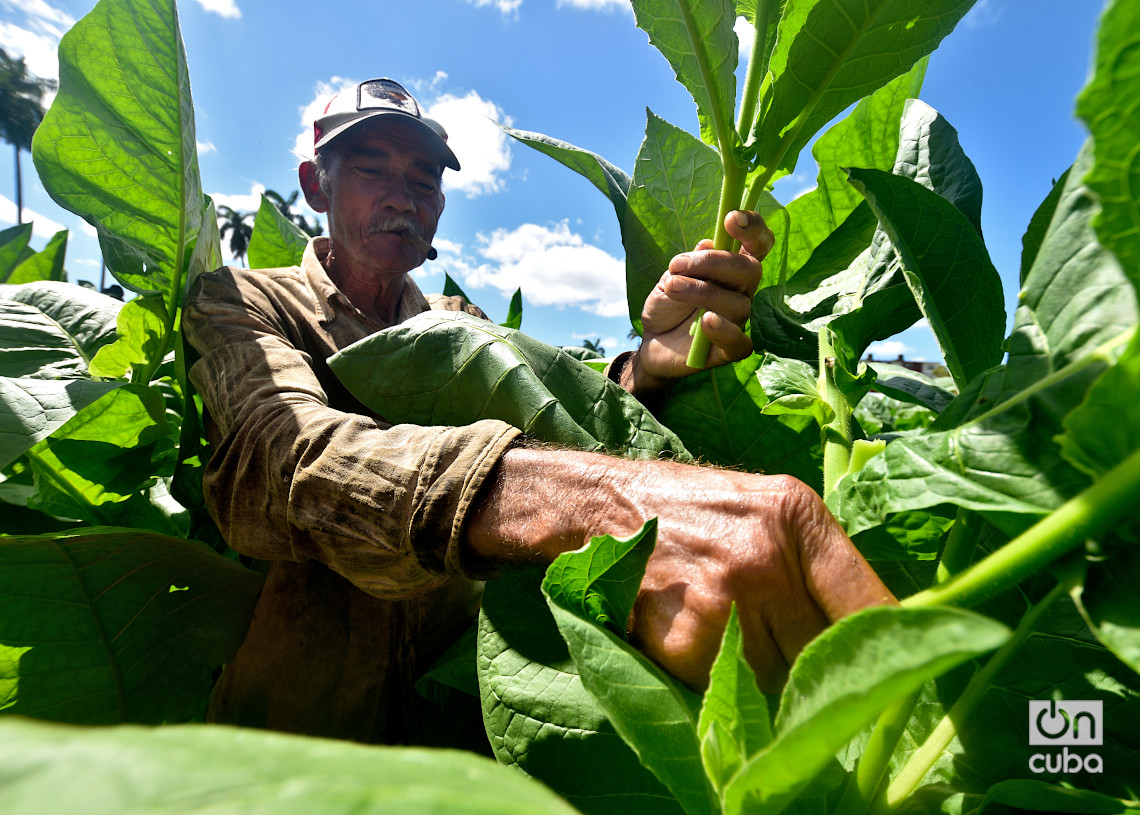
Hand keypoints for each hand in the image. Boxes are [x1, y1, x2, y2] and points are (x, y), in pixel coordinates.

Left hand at [625, 211, 772, 395]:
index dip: (752, 228)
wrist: (652, 340)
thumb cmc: (668, 304)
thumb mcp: (672, 276)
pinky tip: (706, 321)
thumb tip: (708, 243)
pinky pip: (739, 343)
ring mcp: (737, 322)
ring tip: (672, 288)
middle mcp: (741, 293)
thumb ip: (690, 262)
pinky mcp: (728, 351)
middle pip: (748, 270)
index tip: (732, 218)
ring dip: (701, 292)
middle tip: (677, 264)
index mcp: (732, 270)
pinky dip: (724, 331)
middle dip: (713, 261)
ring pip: (737, 303)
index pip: (757, 245)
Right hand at [627, 465, 895, 690]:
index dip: (889, 648)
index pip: (870, 603)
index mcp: (795, 517)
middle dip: (822, 672)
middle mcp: (765, 559)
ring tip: (740, 645)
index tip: (896, 673)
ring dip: (770, 682)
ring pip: (779, 681)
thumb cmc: (694, 509)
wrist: (602, 506)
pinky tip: (703, 648)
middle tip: (813, 672)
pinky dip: (724, 685)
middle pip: (827, 654)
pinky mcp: (684, 644)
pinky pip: (730, 690)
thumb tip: (876, 631)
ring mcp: (723, 605)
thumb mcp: (768, 507)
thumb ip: (818, 561)